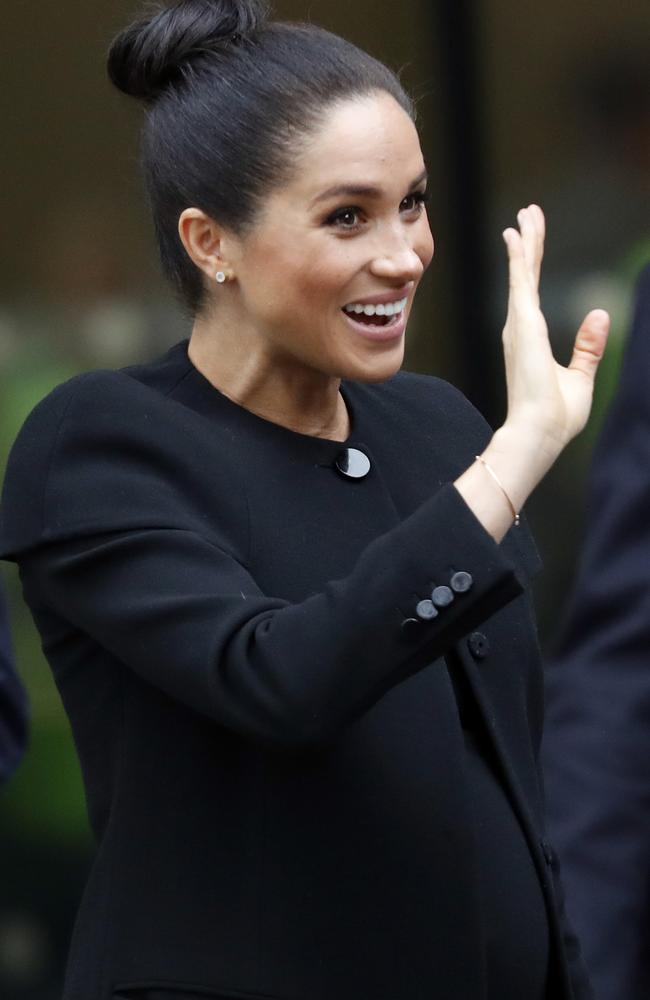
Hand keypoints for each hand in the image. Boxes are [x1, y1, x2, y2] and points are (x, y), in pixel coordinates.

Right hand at [500, 204, 608, 463]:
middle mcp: (521, 328)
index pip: (533, 292)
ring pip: (523, 271)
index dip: (533, 263)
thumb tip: (599, 313)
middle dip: (528, 243)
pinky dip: (519, 256)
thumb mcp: (580, 377)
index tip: (531, 239)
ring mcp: (520, 324)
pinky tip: (515, 234)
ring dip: (525, 241)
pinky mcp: (523, 323)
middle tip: (528, 214)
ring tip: (525, 214)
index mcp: (531, 339)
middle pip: (526, 275)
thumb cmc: (556, 416)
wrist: (540, 433)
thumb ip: (588, 346)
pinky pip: (521, 280)